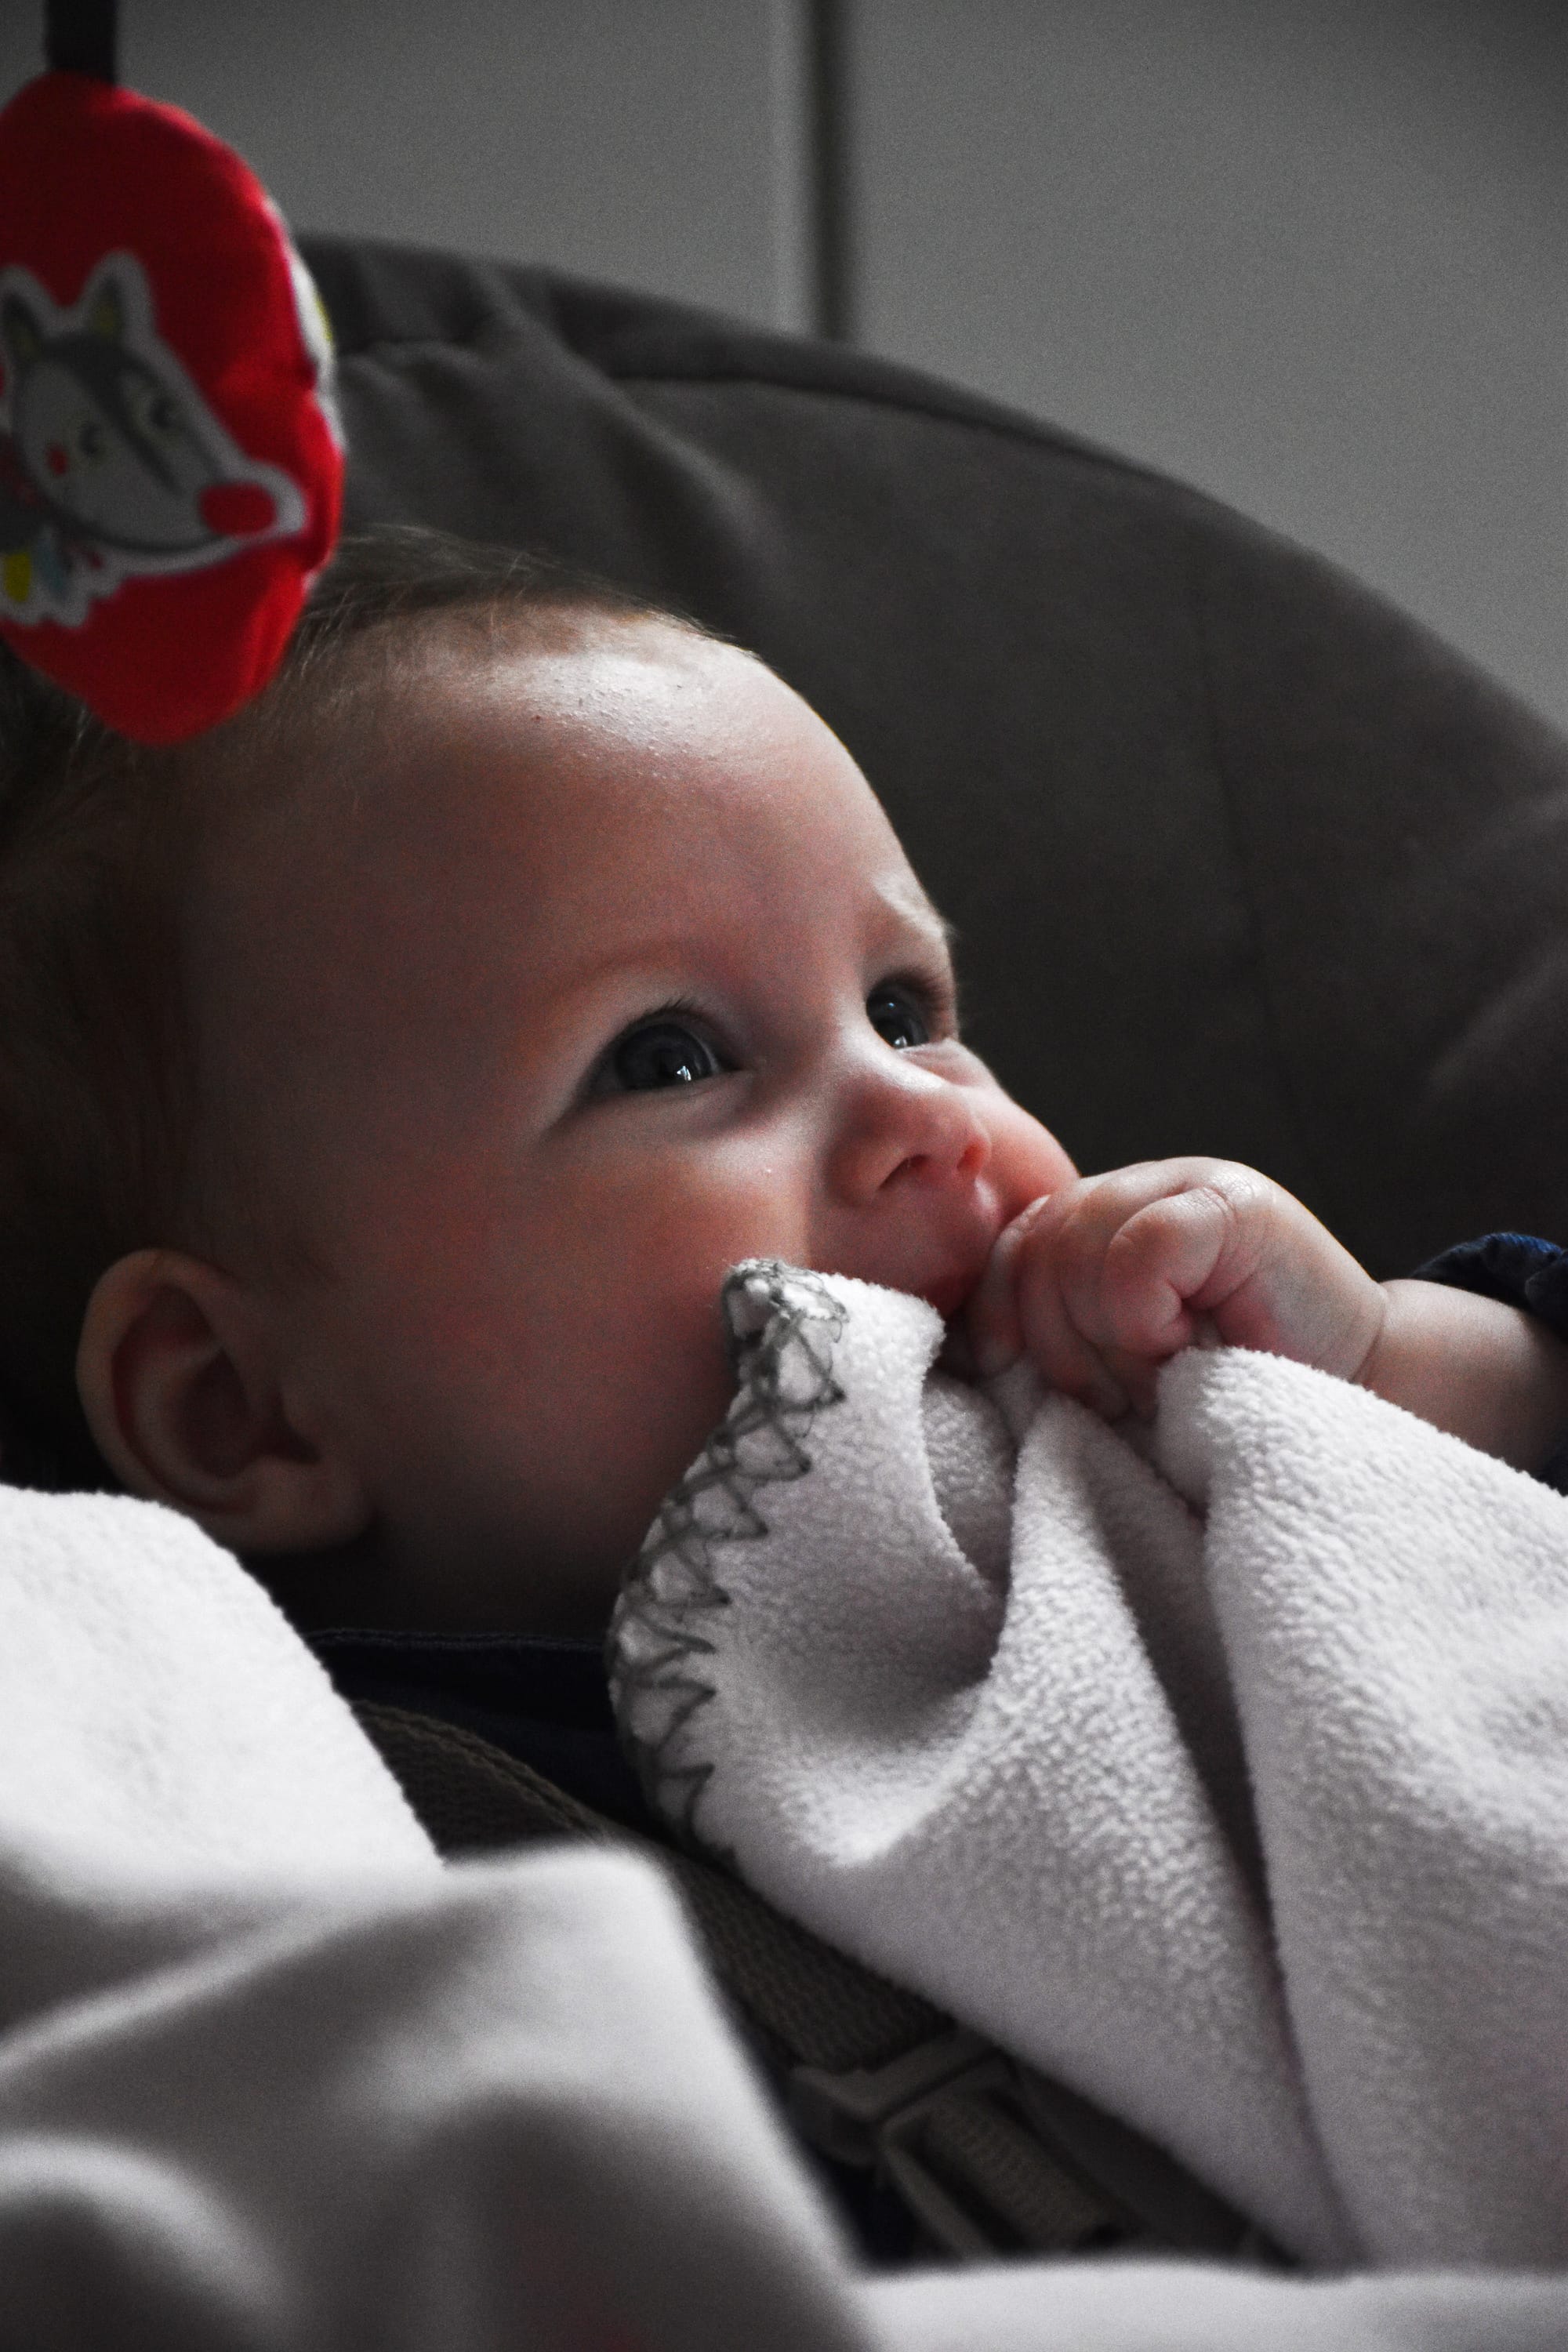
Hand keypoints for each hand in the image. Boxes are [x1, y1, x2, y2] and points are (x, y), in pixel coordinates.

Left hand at [963, 1158, 1386, 1419]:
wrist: (1360, 1393)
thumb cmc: (1234, 1391)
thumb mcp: (1126, 1356)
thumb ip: (1066, 1321)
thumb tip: (975, 1347)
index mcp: (1107, 1219)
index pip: (1014, 1242)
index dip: (998, 1307)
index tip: (1003, 1369)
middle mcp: (1141, 1187)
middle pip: (1038, 1250)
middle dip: (1062, 1344)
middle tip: (1126, 1395)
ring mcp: (1189, 1184)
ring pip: (1078, 1251)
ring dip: (1112, 1342)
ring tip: (1163, 1377)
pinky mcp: (1234, 1204)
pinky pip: (1138, 1253)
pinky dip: (1148, 1319)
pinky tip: (1189, 1348)